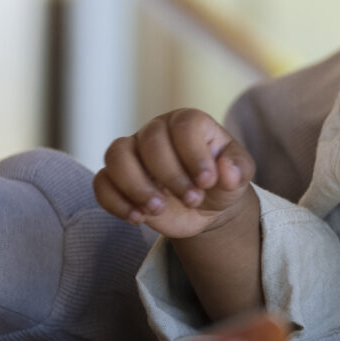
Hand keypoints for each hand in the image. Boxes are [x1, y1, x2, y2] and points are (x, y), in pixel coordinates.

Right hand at [95, 109, 256, 240]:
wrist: (202, 206)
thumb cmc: (220, 183)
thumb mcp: (238, 178)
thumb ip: (238, 170)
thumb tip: (226, 171)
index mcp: (189, 123)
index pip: (183, 126)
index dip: (194, 154)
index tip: (207, 182)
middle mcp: (157, 130)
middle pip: (149, 140)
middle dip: (170, 176)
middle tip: (192, 200)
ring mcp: (132, 152)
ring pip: (116, 155)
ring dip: (135, 186)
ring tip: (158, 209)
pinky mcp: (116, 177)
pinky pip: (101, 182)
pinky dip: (116, 202)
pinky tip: (138, 218)